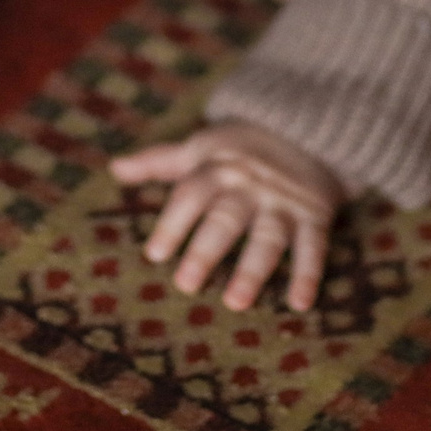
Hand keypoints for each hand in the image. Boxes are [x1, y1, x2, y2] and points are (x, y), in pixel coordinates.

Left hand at [110, 122, 344, 311]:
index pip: (191, 195)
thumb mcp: (201, 148)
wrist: (306, 126)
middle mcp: (249, 185)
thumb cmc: (241, 148)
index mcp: (217, 169)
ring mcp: (283, 201)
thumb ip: (159, 162)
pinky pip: (314, 246)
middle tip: (185, 285)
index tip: (155, 255)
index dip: (173, 223)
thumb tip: (115, 169)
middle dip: (205, 250)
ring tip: (235, 303)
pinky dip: (309, 274)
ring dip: (253, 270)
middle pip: (225, 218)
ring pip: (267, 237)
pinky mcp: (315, 214)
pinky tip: (300, 304)